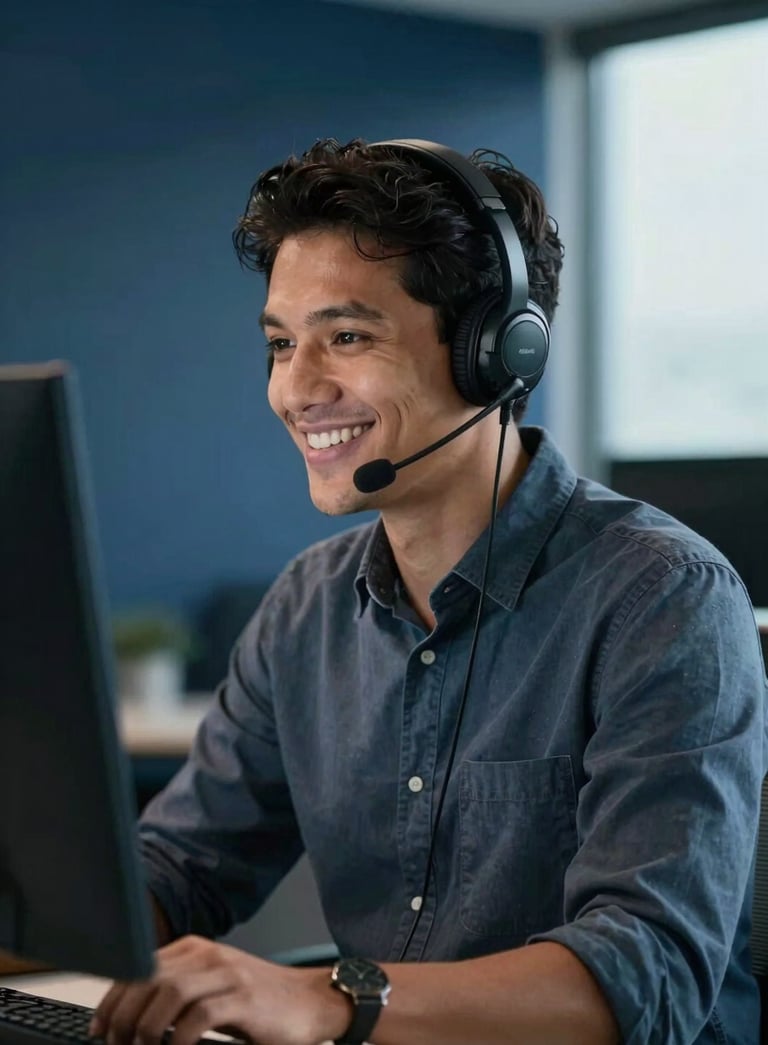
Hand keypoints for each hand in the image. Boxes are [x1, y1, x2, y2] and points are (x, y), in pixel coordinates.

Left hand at [88, 935, 350, 1044]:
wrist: (311, 1002)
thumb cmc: (259, 1002)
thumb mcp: (213, 988)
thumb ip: (177, 993)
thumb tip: (131, 1019)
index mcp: (195, 949)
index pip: (139, 966)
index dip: (113, 999)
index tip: (99, 1028)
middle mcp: (208, 955)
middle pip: (149, 978)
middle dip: (123, 1017)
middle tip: (116, 1044)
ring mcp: (227, 974)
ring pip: (169, 993)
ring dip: (146, 1027)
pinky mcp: (244, 998)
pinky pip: (200, 1015)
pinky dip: (180, 1038)